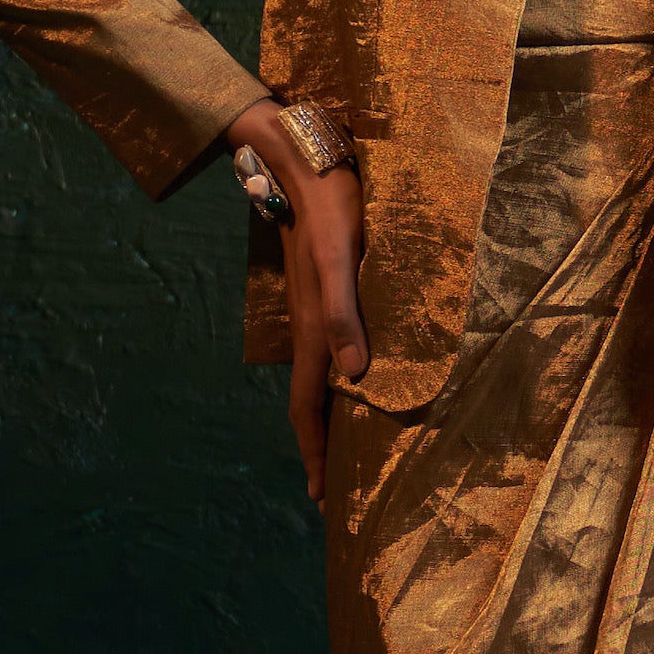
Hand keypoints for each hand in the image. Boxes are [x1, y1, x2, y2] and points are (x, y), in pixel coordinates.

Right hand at [227, 100, 369, 503]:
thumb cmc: (329, 203)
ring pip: (315, 377)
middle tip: (327, 490)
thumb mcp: (342, 257)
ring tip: (336, 447)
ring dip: (322, 418)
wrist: (297, 155)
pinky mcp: (317, 288)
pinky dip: (329, 381)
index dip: (316, 453)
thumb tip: (356, 377)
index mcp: (313, 329)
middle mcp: (308, 326)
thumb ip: (344, 314)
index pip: (310, 407)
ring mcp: (310, 308)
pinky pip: (321, 351)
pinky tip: (345, 378)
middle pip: (309, 402)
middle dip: (317, 448)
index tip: (320, 498)